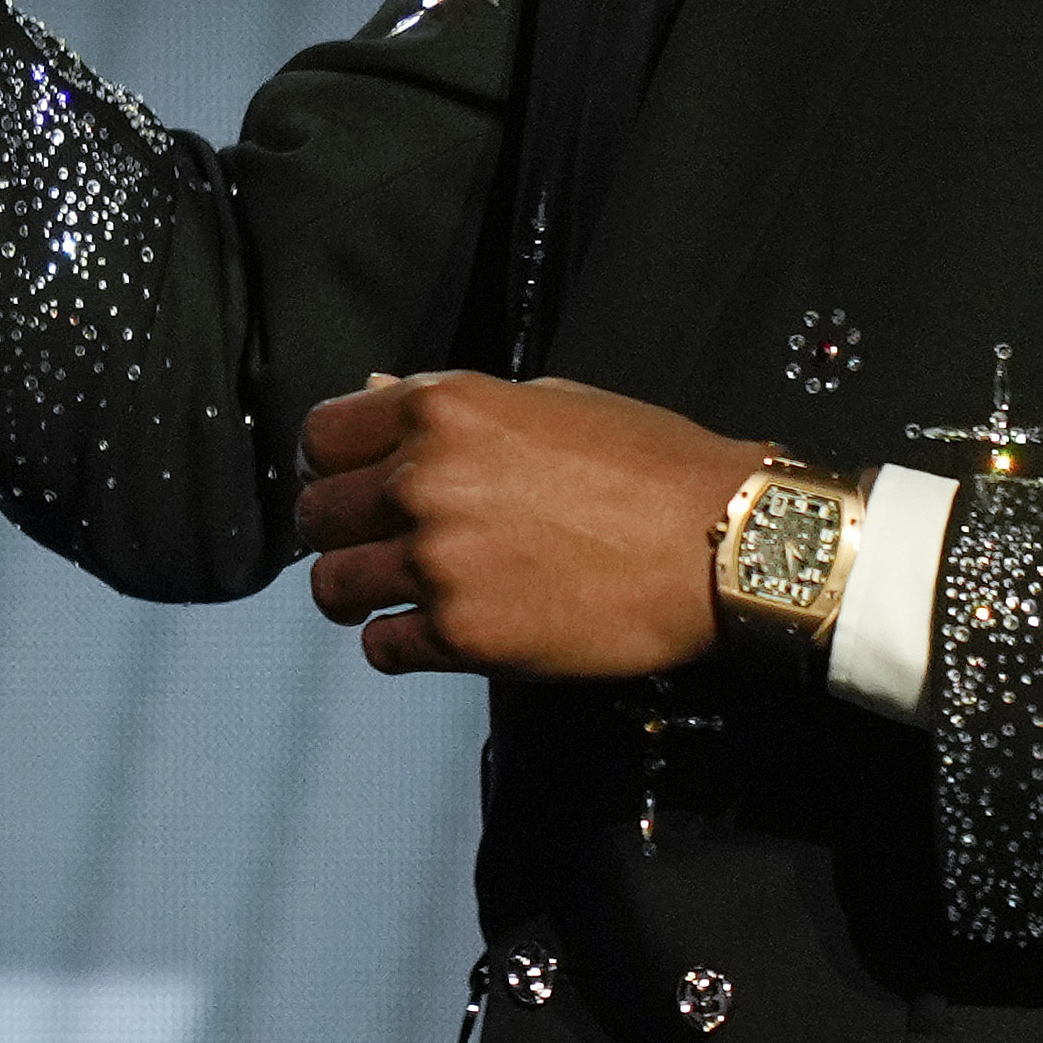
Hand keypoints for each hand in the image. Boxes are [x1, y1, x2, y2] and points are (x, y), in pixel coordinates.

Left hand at [295, 374, 774, 678]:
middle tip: (376, 544)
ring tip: (396, 594)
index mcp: (444, 409)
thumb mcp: (547, 402)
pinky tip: (436, 631)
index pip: (321, 436)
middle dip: (341, 531)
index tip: (347, 481)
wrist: (723, 545)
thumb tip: (374, 393)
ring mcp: (439, 562)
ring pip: (333, 587)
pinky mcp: (464, 636)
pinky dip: (399, 643)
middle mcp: (425, 480)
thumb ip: (449, 406)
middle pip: (318, 515)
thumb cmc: (649, 465)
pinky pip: (382, 648)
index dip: (329, 463)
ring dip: (357, 592)